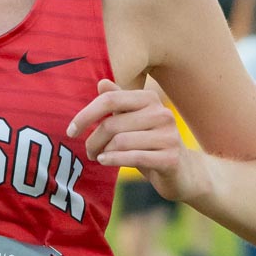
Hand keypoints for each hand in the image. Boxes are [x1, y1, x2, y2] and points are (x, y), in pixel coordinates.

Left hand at [67, 78, 208, 201]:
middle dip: (93, 140)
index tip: (71, 130)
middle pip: (112, 123)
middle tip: (89, 152)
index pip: (109, 99)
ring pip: (120, 142)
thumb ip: (118, 102)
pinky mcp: (170, 158)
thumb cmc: (150, 144)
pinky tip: (104, 161)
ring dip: (102, 152)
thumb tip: (101, 82)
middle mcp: (162, 114)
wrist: (184, 172)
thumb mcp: (133, 121)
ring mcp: (169, 136)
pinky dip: (113, 160)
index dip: (86, 115)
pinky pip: (133, 157)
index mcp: (150, 99)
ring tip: (98, 158)